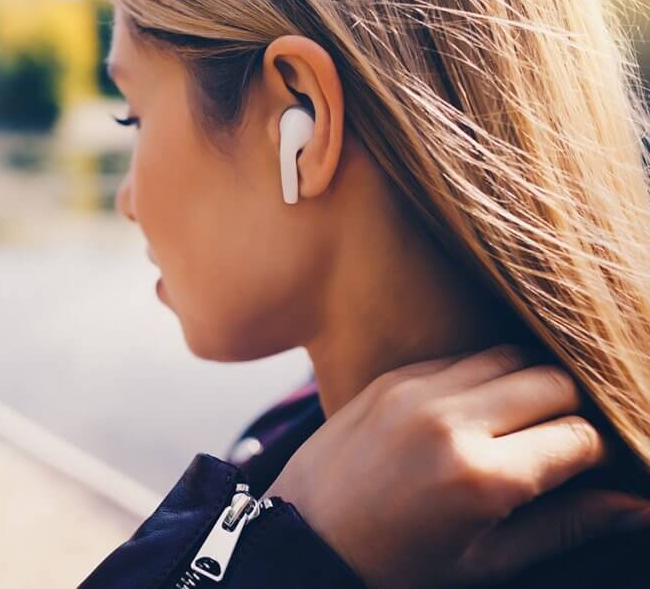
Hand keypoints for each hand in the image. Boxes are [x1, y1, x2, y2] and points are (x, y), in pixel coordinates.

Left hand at [266, 345, 649, 588]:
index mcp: (480, 475)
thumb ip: (566, 526)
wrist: (304, 537)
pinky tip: (475, 409)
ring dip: (527, 384)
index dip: (597, 454)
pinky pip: (460, 356)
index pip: (578, 436)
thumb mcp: (487, 561)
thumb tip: (637, 506)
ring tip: (519, 423)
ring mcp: (416, 390)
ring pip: (509, 355)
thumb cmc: (397, 565)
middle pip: (553, 381)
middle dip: (569, 410)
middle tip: (557, 443)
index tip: (589, 468)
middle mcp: (451, 420)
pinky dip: (481, 376)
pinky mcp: (392, 376)